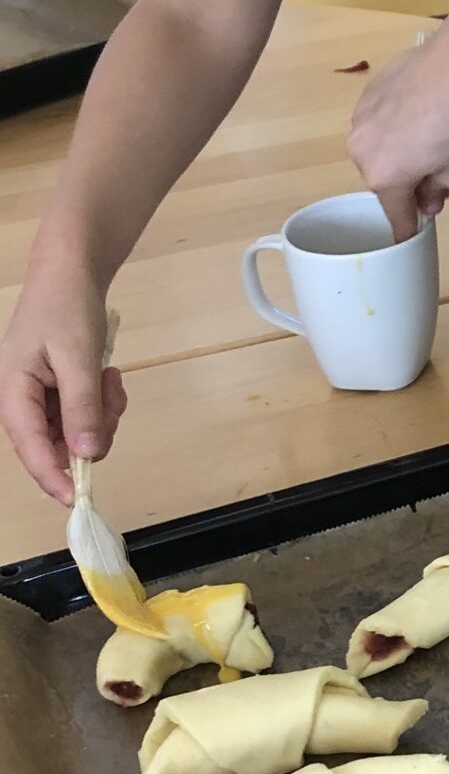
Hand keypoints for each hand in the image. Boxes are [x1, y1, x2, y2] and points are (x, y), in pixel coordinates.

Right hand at [0, 268, 128, 503]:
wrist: (71, 273)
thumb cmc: (66, 308)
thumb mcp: (77, 358)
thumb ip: (81, 408)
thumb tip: (86, 455)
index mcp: (12, 392)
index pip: (30, 448)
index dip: (54, 477)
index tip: (79, 499)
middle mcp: (21, 400)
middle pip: (58, 445)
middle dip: (92, 431)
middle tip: (111, 397)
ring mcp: (40, 398)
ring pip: (77, 432)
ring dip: (102, 413)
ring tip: (108, 378)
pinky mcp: (58, 392)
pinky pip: (85, 414)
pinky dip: (102, 401)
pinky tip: (106, 374)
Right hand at [347, 19, 448, 242]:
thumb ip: (438, 192)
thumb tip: (427, 200)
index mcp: (384, 178)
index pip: (396, 215)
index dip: (407, 226)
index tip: (410, 235)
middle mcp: (361, 152)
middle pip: (383, 179)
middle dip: (405, 182)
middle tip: (434, 171)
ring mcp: (359, 120)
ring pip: (377, 149)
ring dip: (396, 151)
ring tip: (427, 136)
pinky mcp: (365, 94)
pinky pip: (378, 121)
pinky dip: (393, 125)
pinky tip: (417, 112)